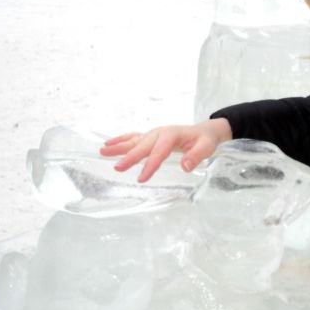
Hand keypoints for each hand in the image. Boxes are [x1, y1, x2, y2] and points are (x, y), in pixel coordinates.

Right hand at [100, 118, 232, 182]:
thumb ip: (196, 156)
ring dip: (119, 146)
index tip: (141, 178)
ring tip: (103, 151)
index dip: (150, 165)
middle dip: (130, 156)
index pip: (159, 152)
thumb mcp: (206, 148)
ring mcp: (154, 134)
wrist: (205, 131)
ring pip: (134, 140)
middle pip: (143, 146)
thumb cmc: (205, 140)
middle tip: (117, 168)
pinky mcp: (151, 137)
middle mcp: (160, 133)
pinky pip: (134, 138)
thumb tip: (185, 166)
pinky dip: (121, 140)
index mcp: (172, 135)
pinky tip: (108, 144)